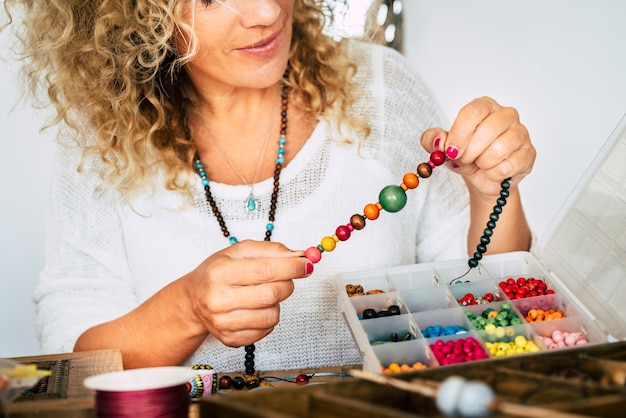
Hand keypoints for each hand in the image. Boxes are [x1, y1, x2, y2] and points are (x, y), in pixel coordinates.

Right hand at [184, 240, 310, 347]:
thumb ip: (269, 250)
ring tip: (265, 294)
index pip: (265, 270)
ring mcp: (223, 323)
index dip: (292, 267)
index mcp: (220, 273)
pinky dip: (268, 318)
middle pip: (271, 294)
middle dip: (287, 284)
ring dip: (277, 303)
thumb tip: (298, 256)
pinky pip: (266, 331)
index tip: (306, 264)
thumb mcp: (238, 252)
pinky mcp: (230, 339)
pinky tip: (257, 309)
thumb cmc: (217, 273)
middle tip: (286, 278)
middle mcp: (218, 300)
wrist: (193, 300)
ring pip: (272, 316)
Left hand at [421, 97, 535, 196]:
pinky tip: (494, 171)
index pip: (473, 112)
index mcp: (485, 107)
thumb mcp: (444, 148)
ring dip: (483, 164)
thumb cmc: (467, 157)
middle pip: (487, 130)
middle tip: (465, 159)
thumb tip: (438, 141)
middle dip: (470, 152)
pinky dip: (495, 174)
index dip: (460, 134)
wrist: (484, 178)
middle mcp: (506, 115)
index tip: (451, 150)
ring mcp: (521, 133)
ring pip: (499, 150)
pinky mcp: (529, 153)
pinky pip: (509, 166)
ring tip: (481, 164)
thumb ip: (432, 140)